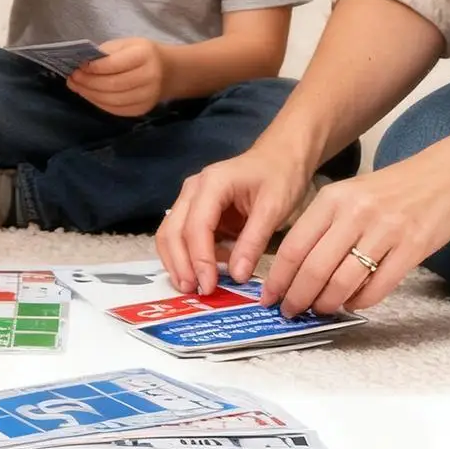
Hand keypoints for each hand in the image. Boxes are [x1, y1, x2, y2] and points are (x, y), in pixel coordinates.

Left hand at [69, 39, 165, 117]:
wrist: (167, 71)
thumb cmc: (141, 54)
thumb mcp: (126, 44)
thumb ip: (106, 53)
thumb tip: (82, 64)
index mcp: (144, 55)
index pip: (114, 64)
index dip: (93, 67)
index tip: (77, 66)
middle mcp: (148, 77)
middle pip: (112, 84)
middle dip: (88, 82)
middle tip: (72, 78)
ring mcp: (147, 96)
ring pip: (112, 100)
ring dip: (89, 94)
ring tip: (76, 86)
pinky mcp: (142, 109)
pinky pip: (116, 109)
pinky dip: (98, 103)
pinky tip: (88, 95)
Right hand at [155, 142, 313, 296]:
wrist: (279, 157)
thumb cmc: (280, 177)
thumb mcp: (274, 208)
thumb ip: (253, 241)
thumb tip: (238, 276)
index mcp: (212, 184)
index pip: (196, 226)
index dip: (200, 258)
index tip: (209, 286)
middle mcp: (192, 190)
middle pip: (173, 230)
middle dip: (180, 264)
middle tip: (195, 292)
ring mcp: (189, 198)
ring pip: (169, 233)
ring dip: (175, 262)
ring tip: (190, 288)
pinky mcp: (194, 210)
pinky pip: (180, 235)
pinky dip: (183, 256)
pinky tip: (196, 274)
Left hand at [259, 153, 449, 316]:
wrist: (446, 175)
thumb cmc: (393, 189)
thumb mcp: (349, 195)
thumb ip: (325, 226)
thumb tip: (297, 269)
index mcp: (332, 199)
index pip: (294, 246)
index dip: (278, 278)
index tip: (269, 296)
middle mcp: (355, 213)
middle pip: (314, 267)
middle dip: (298, 297)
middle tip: (291, 310)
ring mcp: (385, 231)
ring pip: (343, 281)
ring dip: (327, 303)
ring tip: (321, 309)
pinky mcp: (412, 248)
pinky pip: (378, 286)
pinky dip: (360, 301)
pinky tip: (352, 303)